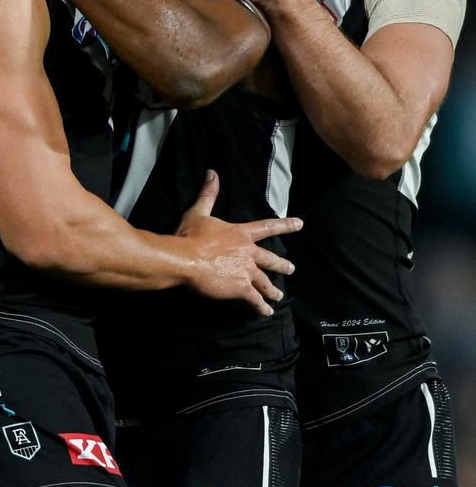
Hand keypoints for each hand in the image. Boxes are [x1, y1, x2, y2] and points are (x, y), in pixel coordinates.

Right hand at [176, 171, 301, 314]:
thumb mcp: (199, 212)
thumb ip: (208, 194)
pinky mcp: (240, 288)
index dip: (285, 225)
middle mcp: (248, 252)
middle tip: (291, 269)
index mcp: (241, 234)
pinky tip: (266, 312)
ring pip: (265, 282)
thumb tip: (212, 173)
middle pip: (271, 259)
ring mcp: (246, 271)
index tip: (300, 224)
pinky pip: (255, 299)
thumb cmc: (191, 236)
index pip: (268, 227)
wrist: (186, 259)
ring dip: (272, 289)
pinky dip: (261, 306)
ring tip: (278, 296)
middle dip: (282, 265)